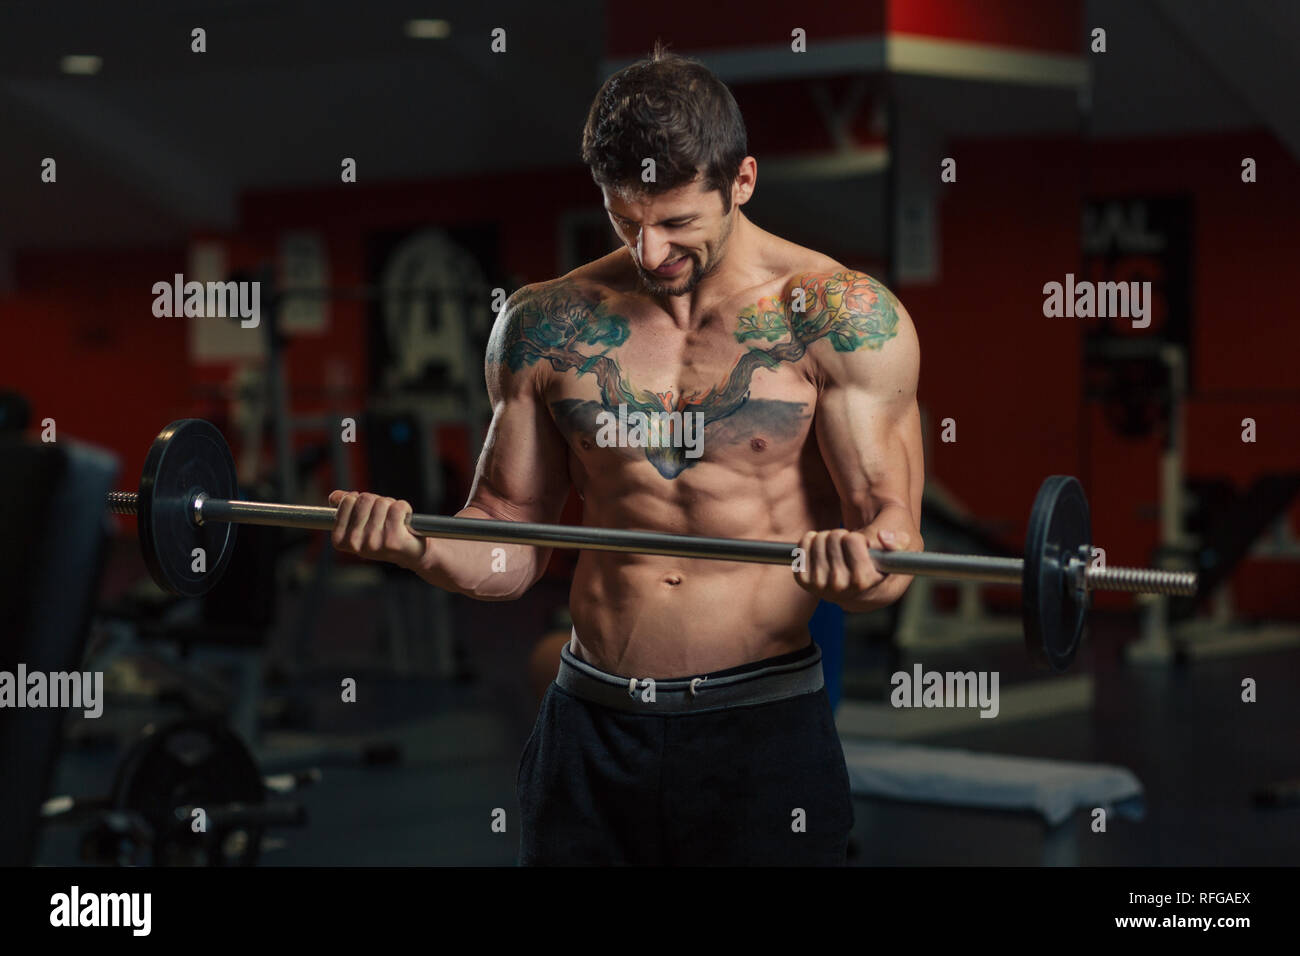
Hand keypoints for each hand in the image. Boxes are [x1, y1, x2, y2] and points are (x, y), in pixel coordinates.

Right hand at [328, 491, 424, 569]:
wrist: (410, 555)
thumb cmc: (384, 536)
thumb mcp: (360, 524)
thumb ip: (346, 509)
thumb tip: (335, 496)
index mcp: (341, 540)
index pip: (348, 500)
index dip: (361, 499)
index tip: (368, 510)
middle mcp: (355, 543)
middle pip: (365, 499)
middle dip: (377, 501)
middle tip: (384, 515)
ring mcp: (373, 543)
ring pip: (382, 502)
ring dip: (391, 505)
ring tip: (394, 519)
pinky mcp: (393, 541)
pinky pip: (398, 507)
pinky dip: (405, 508)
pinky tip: (405, 519)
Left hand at [793, 526, 917, 610]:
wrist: (867, 579)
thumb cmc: (887, 555)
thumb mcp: (904, 543)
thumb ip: (899, 540)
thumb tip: (884, 539)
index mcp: (870, 584)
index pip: (853, 542)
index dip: (859, 540)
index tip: (864, 548)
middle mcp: (845, 591)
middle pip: (834, 538)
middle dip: (843, 535)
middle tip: (850, 547)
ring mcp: (823, 589)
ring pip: (818, 540)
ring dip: (828, 537)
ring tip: (839, 549)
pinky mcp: (806, 583)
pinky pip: (802, 548)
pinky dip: (810, 540)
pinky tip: (822, 548)